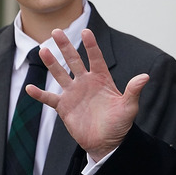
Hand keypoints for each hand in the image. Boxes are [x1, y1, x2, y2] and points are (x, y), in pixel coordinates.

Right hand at [26, 28, 146, 160]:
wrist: (107, 143)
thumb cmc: (120, 124)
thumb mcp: (129, 107)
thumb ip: (134, 90)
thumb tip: (145, 76)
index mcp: (102, 79)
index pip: (96, 58)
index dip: (91, 45)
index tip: (86, 31)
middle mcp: (86, 82)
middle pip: (74, 60)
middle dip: (66, 46)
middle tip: (56, 31)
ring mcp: (74, 94)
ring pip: (60, 74)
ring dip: (51, 63)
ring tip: (43, 50)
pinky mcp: (64, 107)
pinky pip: (49, 98)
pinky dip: (39, 94)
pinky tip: (29, 88)